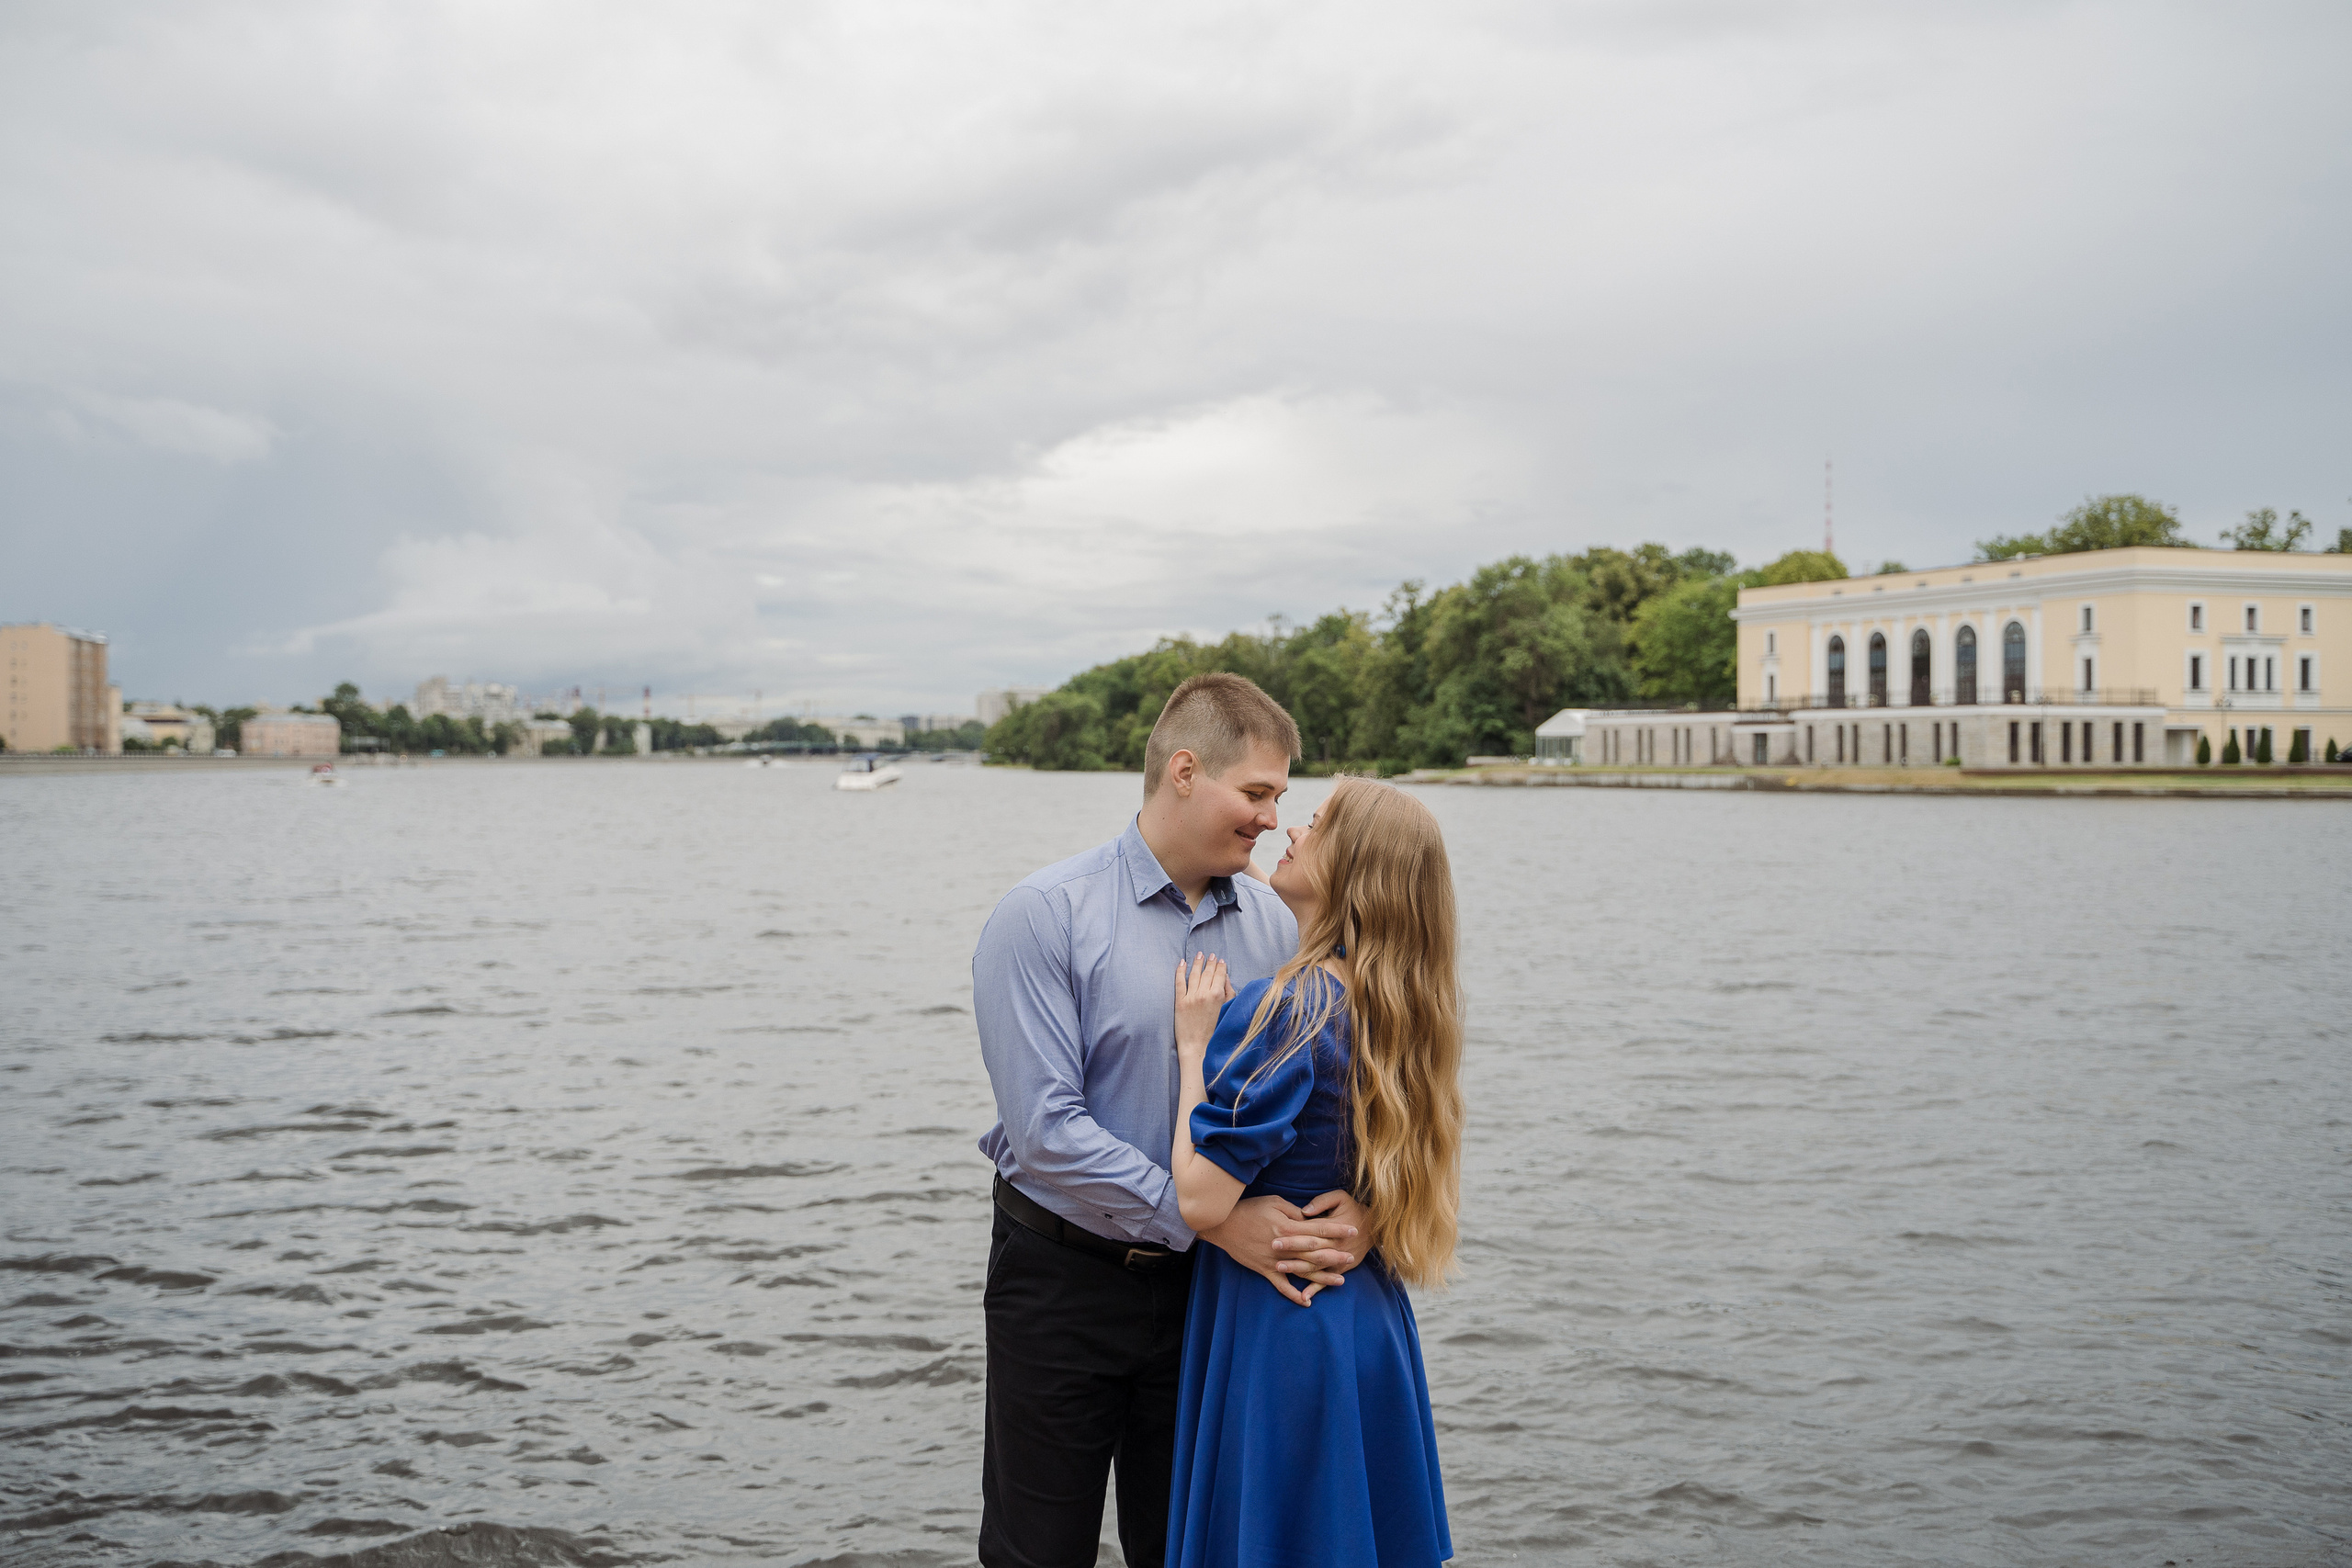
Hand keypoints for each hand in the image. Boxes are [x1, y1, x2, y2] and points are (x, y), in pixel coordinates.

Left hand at [1173, 952, 1231, 1061]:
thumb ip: (1229, 993)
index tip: (1220, 960)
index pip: (1219, 975)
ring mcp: (1191, 997)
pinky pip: (1179, 982)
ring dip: (1197, 963)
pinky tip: (1182, 963)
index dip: (1220, 966)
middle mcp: (1204, 993)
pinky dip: (1180, 971)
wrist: (1198, 1046)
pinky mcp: (1180, 1002)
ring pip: (1194, 974)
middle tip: (1210, 954)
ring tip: (1199, 955)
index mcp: (1218, 995)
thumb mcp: (1228, 1011)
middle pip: (1207, 972)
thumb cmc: (1216, 1031)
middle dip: (1210, 962)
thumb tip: (1226, 978)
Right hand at [1197, 1194, 1357, 1306]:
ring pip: (1303, 1271)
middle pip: (1315, 1252)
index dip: (1337, 1230)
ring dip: (1323, 1277)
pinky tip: (1307, 1302)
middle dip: (1336, 1255)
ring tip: (1341, 1280)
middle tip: (1352, 1257)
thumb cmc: (1249, 1209)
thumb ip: (1294, 1211)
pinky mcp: (1265, 1270)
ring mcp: (1275, 1261)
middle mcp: (1284, 1246)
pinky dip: (1293, 1295)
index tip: (1353, 1230)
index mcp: (1288, 1227)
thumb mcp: (1274, 1202)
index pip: (1318, 1229)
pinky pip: (1281, 1286)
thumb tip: (1309, 1218)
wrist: (1223, 1225)